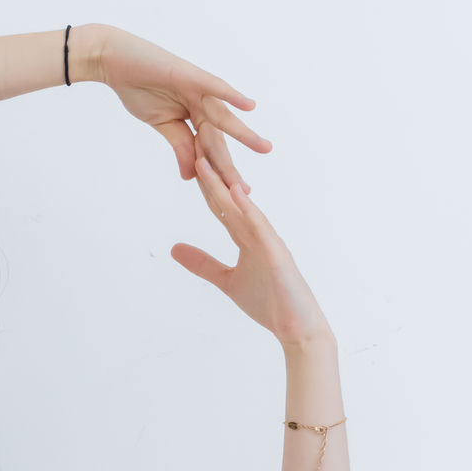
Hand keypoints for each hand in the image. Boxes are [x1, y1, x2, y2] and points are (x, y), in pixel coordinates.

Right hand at [93, 27, 270, 189]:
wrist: (114, 61)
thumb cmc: (137, 88)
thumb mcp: (162, 124)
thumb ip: (180, 146)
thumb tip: (192, 175)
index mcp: (193, 117)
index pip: (207, 151)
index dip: (216, 175)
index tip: (228, 198)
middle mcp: (200, 104)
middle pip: (217, 141)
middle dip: (229, 166)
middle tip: (245, 190)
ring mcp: (197, 89)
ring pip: (222, 117)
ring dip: (243, 133)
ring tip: (263, 148)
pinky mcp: (190, 75)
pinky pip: (214, 86)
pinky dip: (231, 95)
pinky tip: (249, 106)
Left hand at [171, 156, 328, 346]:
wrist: (296, 327)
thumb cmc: (268, 303)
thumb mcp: (226, 281)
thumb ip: (203, 264)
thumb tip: (174, 249)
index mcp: (245, 236)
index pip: (219, 205)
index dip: (204, 183)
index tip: (188, 159)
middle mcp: (257, 232)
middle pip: (228, 197)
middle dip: (210, 172)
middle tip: (192, 143)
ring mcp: (268, 240)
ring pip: (241, 206)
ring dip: (223, 183)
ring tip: (204, 159)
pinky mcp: (277, 253)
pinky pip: (260, 227)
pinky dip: (247, 209)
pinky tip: (235, 192)